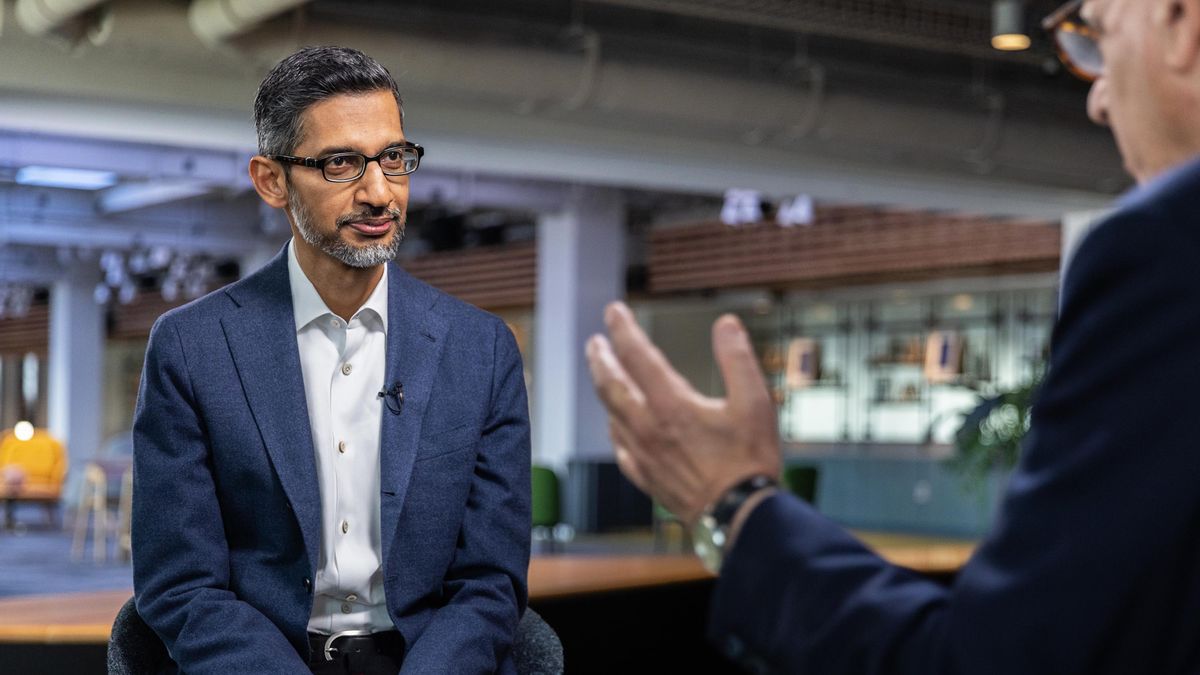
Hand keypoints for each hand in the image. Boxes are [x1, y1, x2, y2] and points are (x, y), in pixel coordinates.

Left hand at [586, 302, 781, 527]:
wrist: (740, 516)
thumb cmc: (750, 460)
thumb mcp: (755, 402)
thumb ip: (737, 358)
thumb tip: (726, 324)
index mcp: (671, 404)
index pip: (637, 356)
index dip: (624, 329)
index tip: (614, 311)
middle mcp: (648, 427)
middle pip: (610, 385)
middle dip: (600, 358)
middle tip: (594, 342)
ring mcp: (643, 454)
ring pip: (611, 414)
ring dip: (603, 389)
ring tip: (602, 375)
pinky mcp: (646, 477)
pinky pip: (620, 447)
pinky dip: (614, 428)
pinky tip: (616, 425)